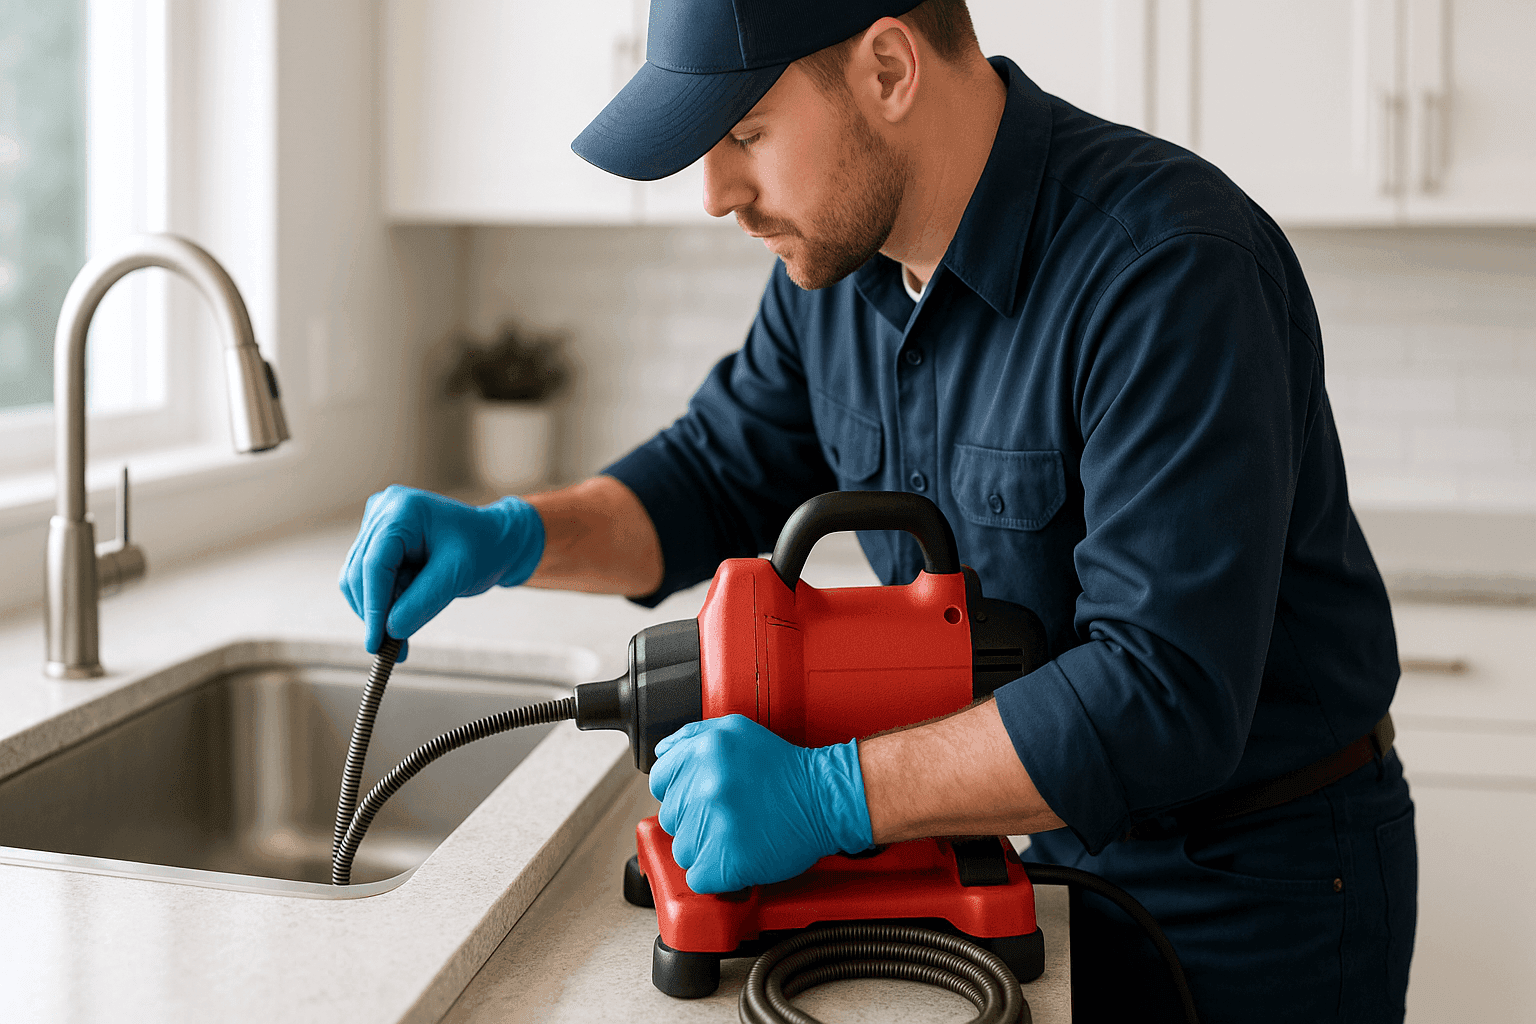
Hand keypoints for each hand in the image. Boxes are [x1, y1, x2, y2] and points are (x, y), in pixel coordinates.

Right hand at [339, 486, 544, 654]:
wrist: (494, 541)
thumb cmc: (483, 550)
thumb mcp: (458, 576)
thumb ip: (423, 601)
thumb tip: (390, 630)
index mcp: (403, 509)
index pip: (375, 564)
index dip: (373, 607)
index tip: (375, 645)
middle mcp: (383, 510)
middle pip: (361, 573)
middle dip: (375, 614)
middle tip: (391, 652)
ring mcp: (377, 523)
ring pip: (360, 580)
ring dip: (379, 611)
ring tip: (403, 634)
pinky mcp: (378, 540)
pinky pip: (369, 579)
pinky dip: (384, 602)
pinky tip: (404, 614)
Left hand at [649, 715, 872, 893]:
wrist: (825, 799)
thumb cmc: (784, 768)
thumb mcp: (736, 731)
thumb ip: (692, 736)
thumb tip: (662, 753)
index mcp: (703, 751)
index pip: (660, 781)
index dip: (681, 792)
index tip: (701, 797)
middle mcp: (705, 785)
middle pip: (671, 818)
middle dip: (696, 820)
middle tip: (729, 814)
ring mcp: (715, 825)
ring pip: (683, 850)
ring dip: (706, 848)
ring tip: (737, 834)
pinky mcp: (727, 860)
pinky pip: (698, 877)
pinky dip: (716, 873)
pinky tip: (738, 855)